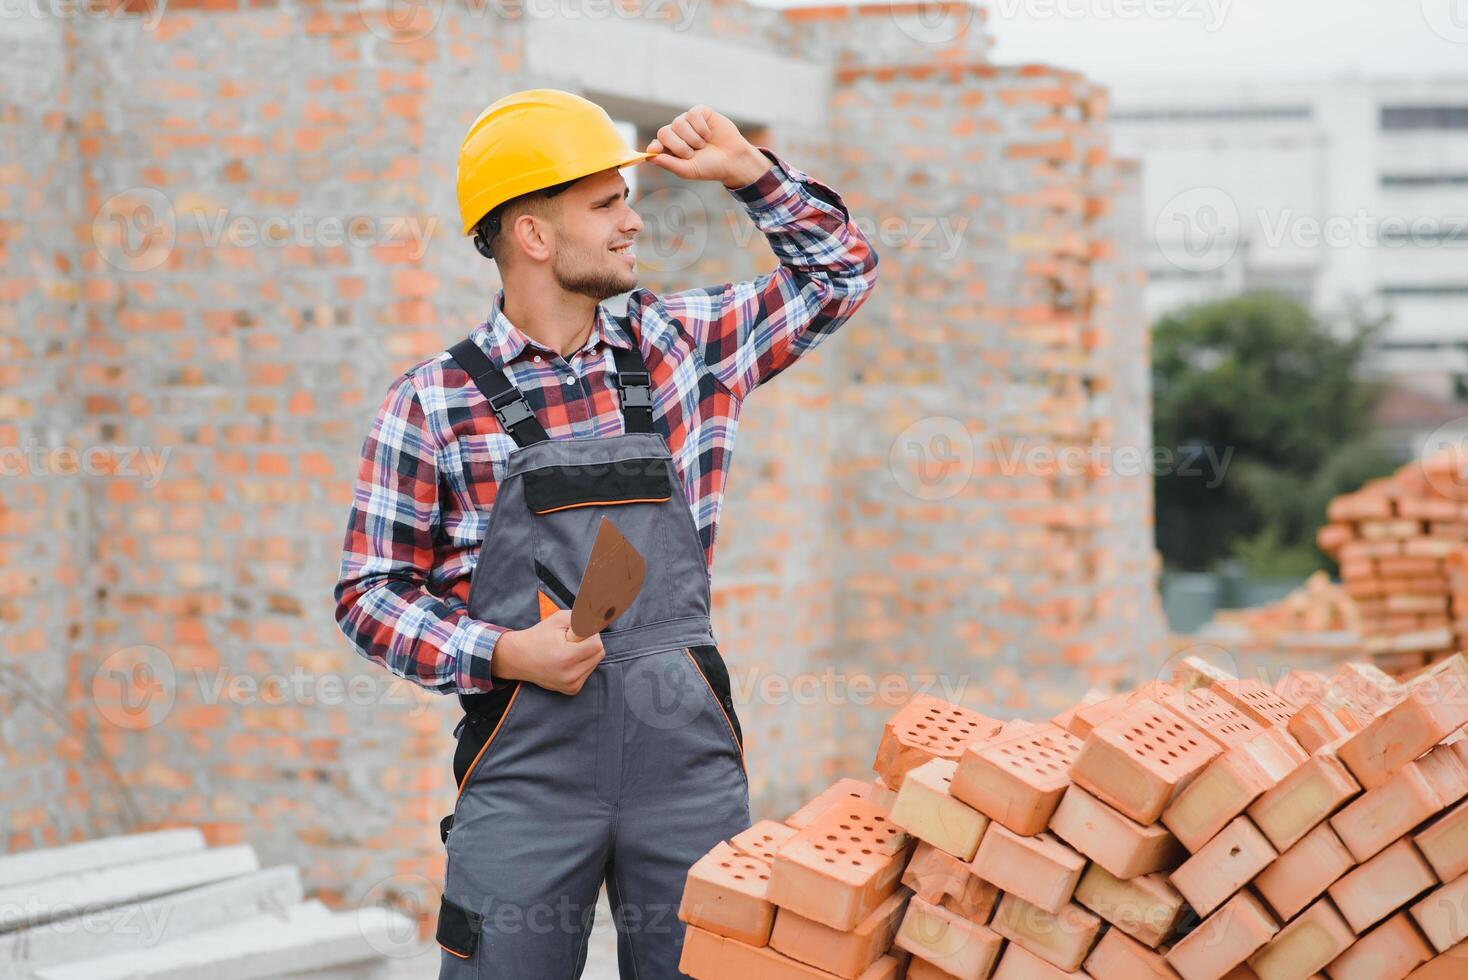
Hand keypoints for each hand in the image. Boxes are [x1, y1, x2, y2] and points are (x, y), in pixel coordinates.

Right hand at [492, 610, 603, 695]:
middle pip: (599, 654)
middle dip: (589, 644)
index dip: (589, 635)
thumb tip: (601, 617)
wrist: (519, 658)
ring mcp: (571, 685)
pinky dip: (581, 664)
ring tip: (567, 651)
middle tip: (571, 641)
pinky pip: (587, 672)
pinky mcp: (571, 690)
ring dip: (586, 654)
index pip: (597, 645)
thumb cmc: (539, 636)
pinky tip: (566, 661)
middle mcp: (570, 675)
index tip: (576, 632)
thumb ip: (582, 617)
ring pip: (594, 663)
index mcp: (567, 658)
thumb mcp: (559, 619)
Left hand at [645, 105, 770, 189]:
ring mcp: (688, 121)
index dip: (655, 145)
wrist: (732, 160)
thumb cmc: (709, 167)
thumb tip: (649, 157)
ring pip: (678, 123)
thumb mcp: (687, 170)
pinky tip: (708, 134)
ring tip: (703, 145)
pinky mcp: (700, 112)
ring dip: (692, 138)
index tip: (656, 149)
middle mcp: (677, 133)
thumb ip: (668, 163)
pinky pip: (693, 114)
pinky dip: (701, 127)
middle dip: (678, 145)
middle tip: (691, 154)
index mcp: (671, 148)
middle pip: (664, 132)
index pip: (656, 143)